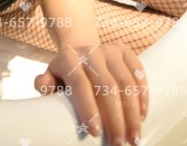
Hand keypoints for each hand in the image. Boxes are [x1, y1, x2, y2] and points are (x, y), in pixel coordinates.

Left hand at [34, 41, 148, 145]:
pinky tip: (143, 116)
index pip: (80, 84)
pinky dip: (143, 96)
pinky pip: (139, 74)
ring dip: (133, 113)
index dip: (88, 109)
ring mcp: (110, 49)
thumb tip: (42, 86)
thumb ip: (45, 83)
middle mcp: (91, 51)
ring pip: (126, 83)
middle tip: (119, 144)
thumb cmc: (66, 74)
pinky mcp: (125, 50)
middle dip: (115, 119)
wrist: (82, 51)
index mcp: (69, 59)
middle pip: (107, 87)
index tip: (96, 133)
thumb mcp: (52, 77)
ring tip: (134, 137)